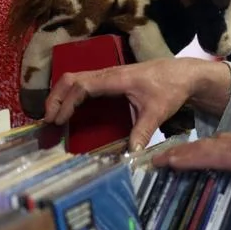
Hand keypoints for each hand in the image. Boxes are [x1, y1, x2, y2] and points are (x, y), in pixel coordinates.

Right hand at [45, 59, 230, 153]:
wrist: (183, 74)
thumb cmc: (170, 88)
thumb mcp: (158, 112)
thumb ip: (142, 132)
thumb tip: (130, 155)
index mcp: (116, 79)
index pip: (82, 86)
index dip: (67, 102)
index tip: (58, 120)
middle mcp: (108, 74)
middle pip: (71, 79)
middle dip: (55, 98)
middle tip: (47, 121)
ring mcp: (107, 75)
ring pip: (74, 80)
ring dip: (60, 96)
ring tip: (52, 118)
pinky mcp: (109, 80)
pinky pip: (83, 84)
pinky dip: (70, 96)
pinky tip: (67, 112)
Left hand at [154, 123, 230, 212]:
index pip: (218, 152)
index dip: (200, 156)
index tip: (186, 162)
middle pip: (202, 148)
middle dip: (181, 154)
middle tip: (160, 162)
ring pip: (196, 150)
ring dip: (174, 156)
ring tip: (153, 162)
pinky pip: (200, 156)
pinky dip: (181, 159)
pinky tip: (164, 162)